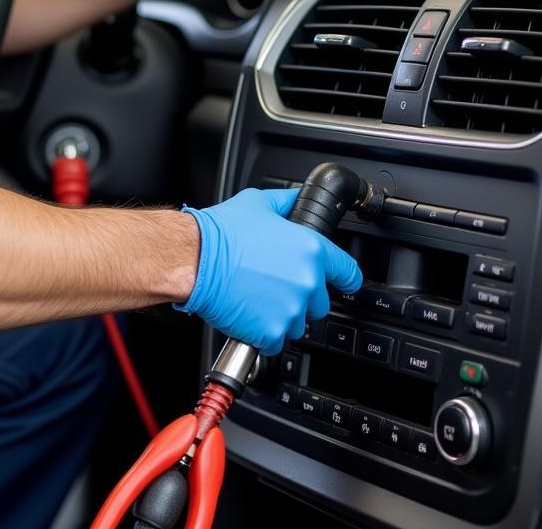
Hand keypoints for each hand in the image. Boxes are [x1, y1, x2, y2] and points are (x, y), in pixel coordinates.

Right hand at [177, 188, 362, 353]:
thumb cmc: (221, 233)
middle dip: (301, 296)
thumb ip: (285, 203)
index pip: (348, 272)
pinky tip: (248, 314)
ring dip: (282, 315)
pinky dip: (263, 333)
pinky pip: (276, 341)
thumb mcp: (257, 203)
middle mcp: (306, 281)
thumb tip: (295, 200)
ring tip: (257, 298)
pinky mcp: (271, 333)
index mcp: (310, 250)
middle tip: (274, 285)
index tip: (341, 281)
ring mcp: (290, 310)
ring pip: (297, 323)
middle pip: (320, 302)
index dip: (343, 276)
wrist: (193, 259)